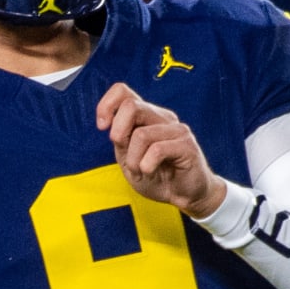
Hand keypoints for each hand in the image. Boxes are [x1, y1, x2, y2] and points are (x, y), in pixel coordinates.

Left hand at [95, 83, 224, 217]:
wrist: (184, 196)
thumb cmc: (158, 177)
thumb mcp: (129, 158)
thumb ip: (120, 138)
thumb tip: (109, 123)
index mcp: (147, 116)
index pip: (123, 92)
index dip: (106, 105)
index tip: (102, 127)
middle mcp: (162, 117)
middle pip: (131, 106)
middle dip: (118, 133)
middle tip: (123, 152)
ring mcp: (176, 129)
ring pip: (141, 134)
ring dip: (133, 160)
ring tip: (141, 171)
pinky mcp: (186, 145)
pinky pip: (157, 150)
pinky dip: (146, 166)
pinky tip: (151, 172)